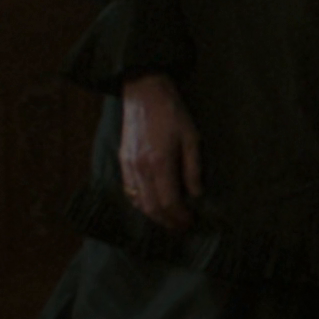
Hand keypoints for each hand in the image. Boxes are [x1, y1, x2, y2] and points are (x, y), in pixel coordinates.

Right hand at [117, 74, 201, 231]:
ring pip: (138, 202)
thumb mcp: (191, 137)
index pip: (169, 202)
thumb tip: (195, 194)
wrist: (144, 92)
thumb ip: (193, 168)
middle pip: (152, 208)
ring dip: (154, 215)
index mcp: (160, 162)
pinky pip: (129, 191)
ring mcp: (129, 166)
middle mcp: (141, 168)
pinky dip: (140, 203)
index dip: (179, 217)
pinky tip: (151, 204)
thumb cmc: (172, 112)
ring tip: (169, 218)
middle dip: (167, 221)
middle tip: (181, 226)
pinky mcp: (122, 160)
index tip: (190, 221)